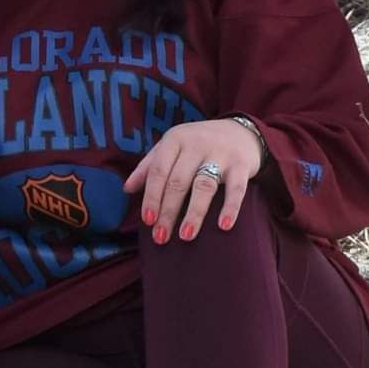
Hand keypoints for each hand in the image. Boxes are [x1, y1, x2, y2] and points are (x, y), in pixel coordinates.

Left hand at [123, 119, 263, 242]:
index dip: (152, 196)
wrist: (240, 131)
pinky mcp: (241, 165)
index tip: (147, 220)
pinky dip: (231, 207)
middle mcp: (196, 145)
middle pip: (178, 181)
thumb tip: (126, 189)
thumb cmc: (198, 144)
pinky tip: (224, 226)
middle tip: (161, 236)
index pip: (159, 170)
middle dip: (168, 211)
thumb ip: (149, 166)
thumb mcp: (172, 147)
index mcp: (175, 140)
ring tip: (186, 236)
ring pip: (204, 186)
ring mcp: (220, 154)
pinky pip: (236, 188)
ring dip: (194, 213)